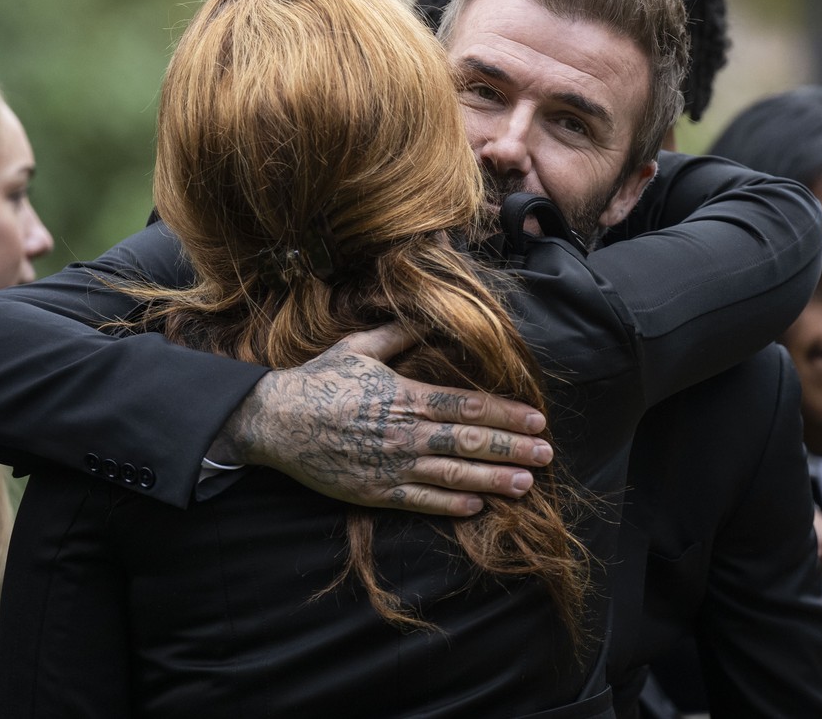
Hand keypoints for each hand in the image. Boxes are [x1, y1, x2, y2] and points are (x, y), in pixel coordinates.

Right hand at [207, 324, 552, 515]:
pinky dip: (451, 505)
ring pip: (454, 476)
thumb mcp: (359, 347)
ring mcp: (392, 466)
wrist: (274, 421)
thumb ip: (399, 333)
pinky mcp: (376, 493)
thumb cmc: (317, 381)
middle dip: (513, 448)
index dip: (507, 413)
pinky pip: (421, 502)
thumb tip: (428, 315)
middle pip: (471, 442)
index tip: (537, 417)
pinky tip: (477, 507)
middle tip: (548, 454)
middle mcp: (406, 433)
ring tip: (527, 484)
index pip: (469, 405)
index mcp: (407, 396)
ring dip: (495, 480)